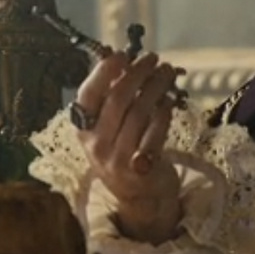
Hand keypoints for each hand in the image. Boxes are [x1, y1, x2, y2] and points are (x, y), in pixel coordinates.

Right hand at [73, 51, 184, 243]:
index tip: (122, 55)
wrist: (140, 198)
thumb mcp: (109, 129)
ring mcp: (118, 159)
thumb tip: (122, 60)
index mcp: (84, 130)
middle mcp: (96, 145)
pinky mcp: (141, 168)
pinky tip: (170, 99)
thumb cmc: (125, 152)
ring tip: (167, 72)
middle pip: (118, 99)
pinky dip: (165, 111)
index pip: (87, 95)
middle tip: (154, 59)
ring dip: (156, 87)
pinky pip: (156, 130)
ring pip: (140, 112)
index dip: (103, 72)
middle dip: (138, 73)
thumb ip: (111, 99)